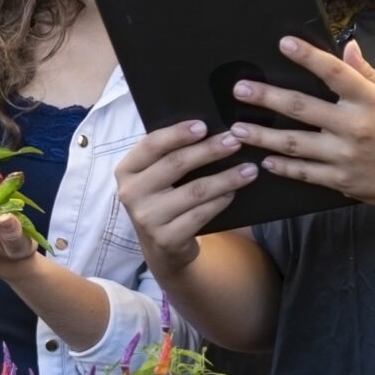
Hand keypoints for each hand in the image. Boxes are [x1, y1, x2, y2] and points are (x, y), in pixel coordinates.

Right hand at [114, 120, 259, 270]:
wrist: (160, 248)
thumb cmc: (163, 201)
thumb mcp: (154, 178)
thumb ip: (168, 156)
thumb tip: (207, 130)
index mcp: (127, 170)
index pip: (151, 145)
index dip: (178, 133)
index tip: (204, 126)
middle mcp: (131, 193)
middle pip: (175, 164)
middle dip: (209, 150)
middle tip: (234, 142)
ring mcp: (148, 218)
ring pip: (195, 191)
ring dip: (226, 178)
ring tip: (248, 170)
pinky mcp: (166, 238)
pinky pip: (201, 214)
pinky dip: (220, 201)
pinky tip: (233, 193)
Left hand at [228, 37, 374, 212]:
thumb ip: (367, 74)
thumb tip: (347, 47)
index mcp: (370, 101)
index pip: (334, 72)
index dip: (308, 56)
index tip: (283, 43)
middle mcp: (354, 126)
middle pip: (302, 108)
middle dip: (267, 98)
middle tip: (240, 90)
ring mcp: (345, 156)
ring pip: (294, 143)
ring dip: (262, 136)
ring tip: (237, 129)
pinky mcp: (340, 180)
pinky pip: (304, 172)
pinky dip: (282, 166)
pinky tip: (263, 159)